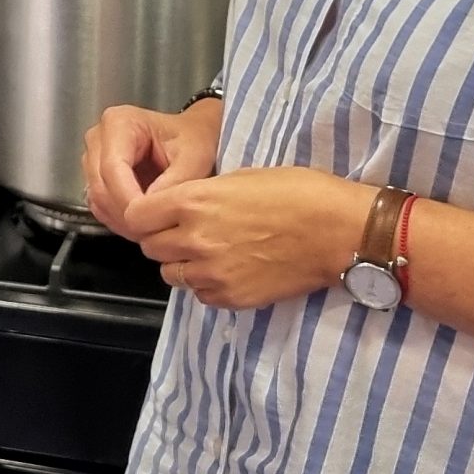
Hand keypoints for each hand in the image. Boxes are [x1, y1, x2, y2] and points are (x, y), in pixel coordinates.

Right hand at [79, 98, 219, 234]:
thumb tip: (150, 207)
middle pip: (100, 185)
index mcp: (119, 123)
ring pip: (96, 198)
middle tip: (152, 230)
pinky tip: (140, 224)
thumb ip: (174, 181)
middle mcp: (99, 138)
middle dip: (125, 213)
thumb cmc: (194, 139)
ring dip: (120, 219)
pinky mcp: (96, 177)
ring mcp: (94, 157)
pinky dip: (117, 219)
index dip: (128, 198)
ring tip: (151, 228)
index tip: (150, 219)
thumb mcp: (194, 157)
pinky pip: (98, 204)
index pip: (112, 167)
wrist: (193, 136)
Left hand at [120, 166, 369, 309]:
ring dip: (183, 264)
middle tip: (186, 232)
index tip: (156, 214)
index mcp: (193, 201)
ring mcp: (212, 272)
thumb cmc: (297, 192)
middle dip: (162, 239)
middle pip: (150, 248)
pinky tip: (229, 269)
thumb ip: (199, 195)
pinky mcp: (231, 297)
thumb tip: (178, 207)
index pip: (135, 216)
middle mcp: (194, 238)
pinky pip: (200, 294)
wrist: (338, 230)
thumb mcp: (239, 176)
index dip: (144, 215)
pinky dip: (207, 284)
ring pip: (171, 274)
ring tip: (210, 251)